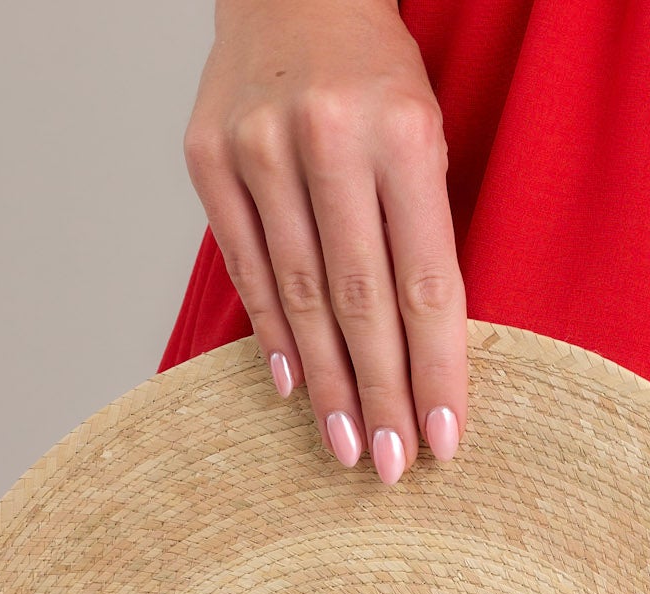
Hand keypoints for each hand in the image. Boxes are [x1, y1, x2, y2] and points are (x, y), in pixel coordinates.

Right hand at [183, 0, 466, 483]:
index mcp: (399, 131)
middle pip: (360, 301)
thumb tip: (427, 355)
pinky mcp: (208, 158)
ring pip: (300, 294)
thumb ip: (423, 227)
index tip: (442, 441)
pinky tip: (292, 386)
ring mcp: (257, 149)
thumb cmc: (374, 71)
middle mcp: (324, 138)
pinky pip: (246, 266)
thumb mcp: (425, 128)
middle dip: (380, 395)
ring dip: (326, 384)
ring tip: (346, 447)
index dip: (434, 369)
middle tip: (390, 467)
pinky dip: (272, 332)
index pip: (424, 281)